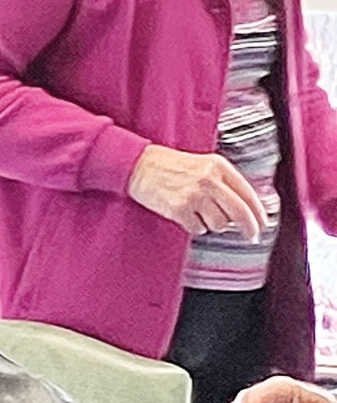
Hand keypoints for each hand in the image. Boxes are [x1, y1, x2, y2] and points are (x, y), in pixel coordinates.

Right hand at [127, 144, 265, 240]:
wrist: (141, 166)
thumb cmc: (171, 167)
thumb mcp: (203, 165)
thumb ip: (224, 182)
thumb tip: (243, 208)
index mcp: (219, 167)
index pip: (247, 193)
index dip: (258, 212)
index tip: (262, 223)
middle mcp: (209, 180)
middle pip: (239, 212)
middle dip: (249, 227)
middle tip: (252, 236)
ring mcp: (194, 196)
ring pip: (218, 223)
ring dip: (213, 224)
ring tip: (201, 213)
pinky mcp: (180, 209)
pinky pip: (198, 228)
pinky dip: (195, 226)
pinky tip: (187, 215)